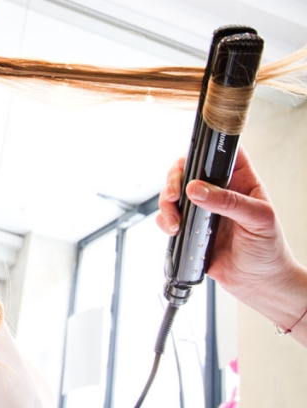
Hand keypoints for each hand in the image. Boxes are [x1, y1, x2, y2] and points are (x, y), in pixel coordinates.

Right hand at [157, 149, 306, 343]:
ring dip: (167, 203)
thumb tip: (198, 189)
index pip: (220, 155)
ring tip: (175, 220)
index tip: (193, 159)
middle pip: (188, 170)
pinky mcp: (190, 228)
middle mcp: (220, 192)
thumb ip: (229, 202)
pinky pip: (169, 217)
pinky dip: (165, 220)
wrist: (259, 285)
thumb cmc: (270, 251)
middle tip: (174, 194)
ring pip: (175, 193)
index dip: (206, 150)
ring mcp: (203, 210)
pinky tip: (174, 229)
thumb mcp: (258, 220)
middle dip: (175, 179)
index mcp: (241, 182)